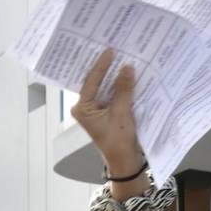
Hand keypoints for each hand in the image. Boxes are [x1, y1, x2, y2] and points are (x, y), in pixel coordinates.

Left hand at [71, 48, 143, 183]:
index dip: (102, 65)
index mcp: (82, 108)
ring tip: (121, 57)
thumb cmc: (119, 141)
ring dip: (113, 75)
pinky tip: (126, 74)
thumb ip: (123, 90)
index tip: (110, 51)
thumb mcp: (122, 113)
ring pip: (104, 87)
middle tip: (114, 48)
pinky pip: (110, 94)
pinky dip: (118, 86)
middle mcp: (85, 107)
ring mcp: (94, 109)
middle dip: (106, 68)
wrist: (125, 161)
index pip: (91, 81)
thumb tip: (127, 67)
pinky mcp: (104, 111)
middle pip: (95, 82)